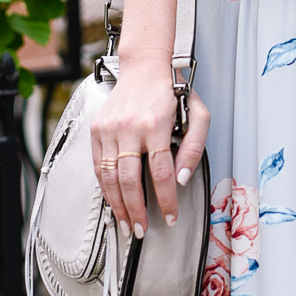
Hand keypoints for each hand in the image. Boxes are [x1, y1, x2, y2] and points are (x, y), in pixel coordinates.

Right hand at [90, 63, 210, 238]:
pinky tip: (112, 200)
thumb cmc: (172, 90)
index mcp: (155, 124)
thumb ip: (194, 147)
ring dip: (117, 204)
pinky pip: (99, 165)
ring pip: (109, 176)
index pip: (161, 172)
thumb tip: (181, 178)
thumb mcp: (198, 114)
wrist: (144, 67)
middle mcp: (129, 127)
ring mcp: (109, 129)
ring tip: (125, 222)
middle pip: (129, 180)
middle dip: (136, 210)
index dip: (166, 199)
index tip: (170, 216)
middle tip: (141, 229)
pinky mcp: (97, 129)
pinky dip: (105, 187)